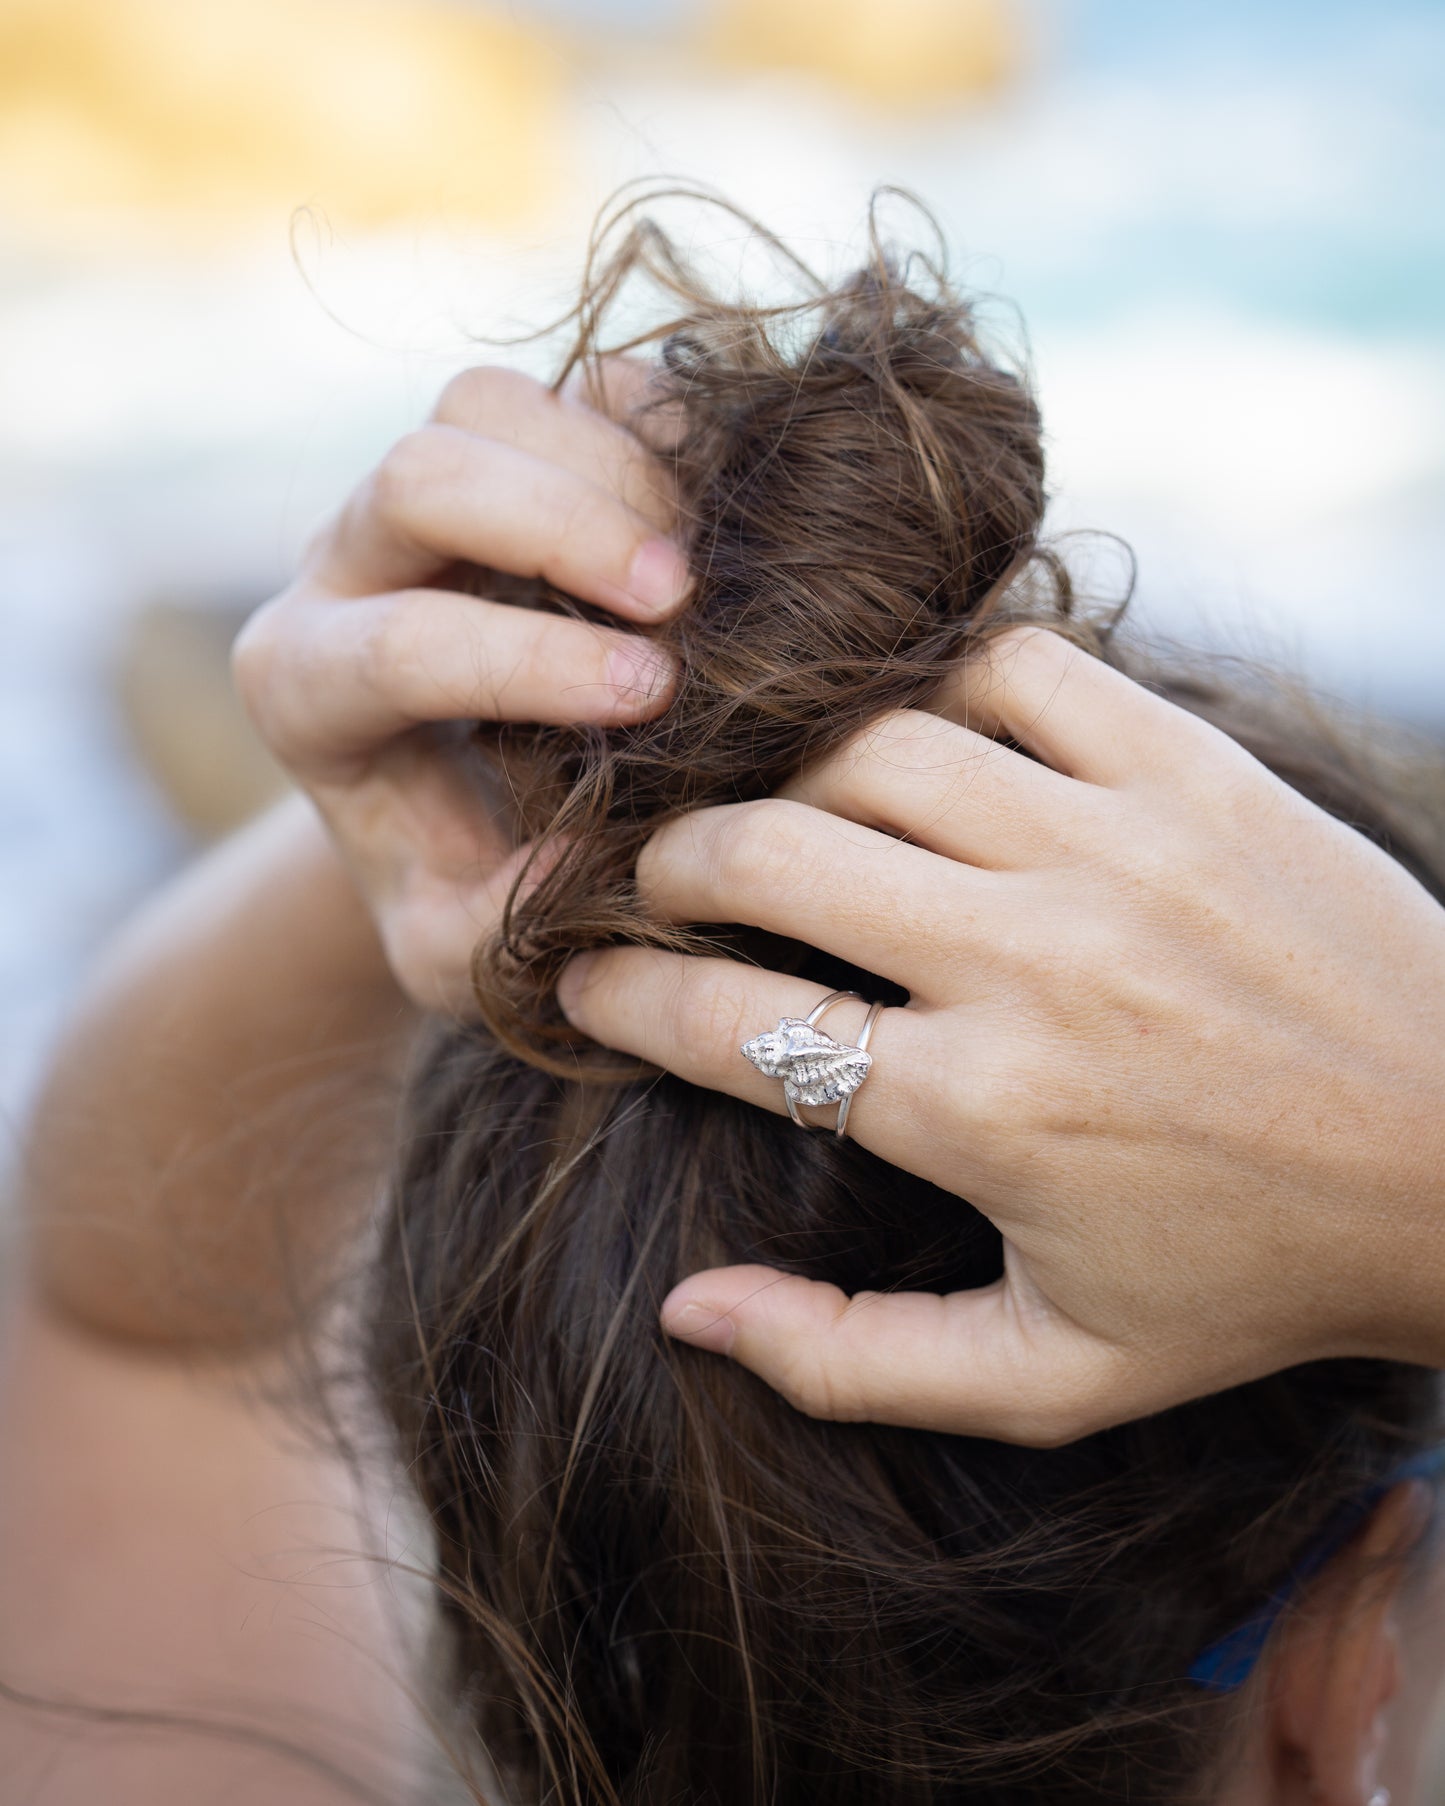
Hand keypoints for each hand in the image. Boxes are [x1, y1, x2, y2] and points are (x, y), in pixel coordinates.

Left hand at [232, 364, 686, 1012]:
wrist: (451, 812)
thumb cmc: (454, 885)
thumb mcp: (460, 950)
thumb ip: (500, 923)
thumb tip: (587, 844)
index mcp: (307, 692)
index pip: (400, 646)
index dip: (531, 662)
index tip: (654, 696)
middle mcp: (341, 570)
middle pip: (421, 478)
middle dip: (559, 528)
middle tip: (680, 599)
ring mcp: (413, 495)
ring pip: (478, 405)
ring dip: (605, 461)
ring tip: (696, 559)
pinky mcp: (500, 453)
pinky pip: (558, 380)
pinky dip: (642, 412)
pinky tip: (706, 494)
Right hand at [557, 628, 1444, 1443]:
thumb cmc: (1251, 1279)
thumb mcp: (1052, 1375)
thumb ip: (851, 1359)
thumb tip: (685, 1312)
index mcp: (981, 1112)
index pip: (727, 1023)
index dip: (617, 995)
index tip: (577, 981)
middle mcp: (1031, 962)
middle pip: (767, 855)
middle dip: (670, 866)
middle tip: (660, 885)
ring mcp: (1116, 847)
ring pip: (874, 748)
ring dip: (794, 778)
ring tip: (788, 820)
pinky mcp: (1193, 771)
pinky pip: (1018, 669)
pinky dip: (946, 688)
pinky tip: (933, 748)